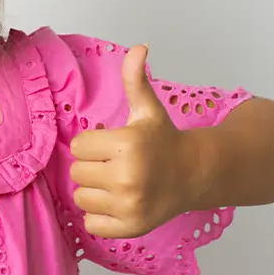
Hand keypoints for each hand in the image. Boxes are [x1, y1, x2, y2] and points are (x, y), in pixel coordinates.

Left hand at [69, 44, 197, 238]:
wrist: (196, 174)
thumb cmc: (163, 140)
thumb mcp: (148, 108)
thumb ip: (134, 79)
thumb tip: (138, 47)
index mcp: (127, 145)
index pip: (78, 146)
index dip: (92, 144)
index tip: (111, 145)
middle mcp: (128, 177)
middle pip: (77, 172)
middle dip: (92, 166)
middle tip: (115, 164)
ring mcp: (130, 205)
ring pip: (81, 198)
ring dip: (94, 191)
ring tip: (117, 183)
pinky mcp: (130, 227)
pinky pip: (91, 224)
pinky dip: (99, 216)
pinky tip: (117, 203)